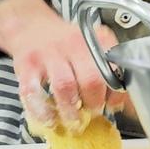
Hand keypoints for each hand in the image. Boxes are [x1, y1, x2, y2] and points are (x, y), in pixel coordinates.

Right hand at [0, 0, 130, 129]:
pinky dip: (44, 112)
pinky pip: (35, 93)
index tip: (113, 105)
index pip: (114, 68)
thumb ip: (107, 71)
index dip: (117, 92)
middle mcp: (73, 43)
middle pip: (91, 79)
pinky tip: (50, 119)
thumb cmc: (65, 45)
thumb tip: (122, 104)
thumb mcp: (90, 48)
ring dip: (71, 111)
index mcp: (94, 40)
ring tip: (74, 121)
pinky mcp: (27, 66)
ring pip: (65, 87)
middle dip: (95, 103)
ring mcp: (48, 54)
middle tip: (93, 112)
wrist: (30, 27)